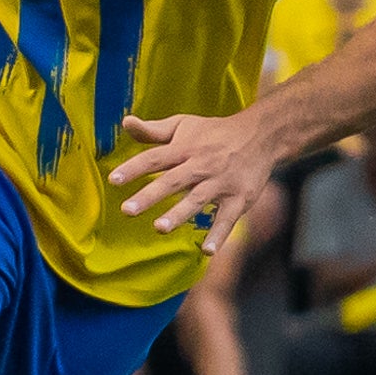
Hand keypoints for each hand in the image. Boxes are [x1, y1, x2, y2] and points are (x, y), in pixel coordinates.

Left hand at [109, 105, 281, 235]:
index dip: (134, 168)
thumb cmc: (214, 132)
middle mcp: (201, 165)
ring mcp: (221, 183)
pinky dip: (219, 235)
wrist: (261, 135)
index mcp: (184, 148)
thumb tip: (125, 123)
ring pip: (198, 199)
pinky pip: (227, 219)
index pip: (154, 158)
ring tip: (159, 228)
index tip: (113, 180)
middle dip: (150, 195)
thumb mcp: (184, 125)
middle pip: (173, 180)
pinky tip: (206, 251)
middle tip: (127, 210)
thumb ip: (153, 131)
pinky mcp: (239, 198)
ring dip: (179, 213)